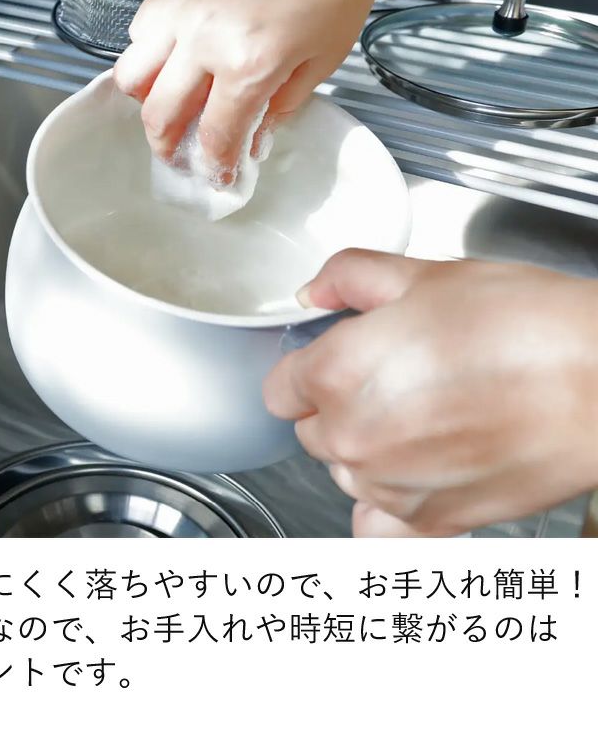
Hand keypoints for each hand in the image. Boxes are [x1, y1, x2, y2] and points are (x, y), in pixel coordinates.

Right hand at [113, 0, 385, 178]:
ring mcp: (182, 8)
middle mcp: (204, 39)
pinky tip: (173, 58)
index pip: (214, 137)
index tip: (217, 176)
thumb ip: (282, 105)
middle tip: (179, 155)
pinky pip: (140, 30)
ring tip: (168, 107)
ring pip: (133, 74)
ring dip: (147, 102)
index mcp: (247, 64)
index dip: (214, 167)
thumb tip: (254, 134)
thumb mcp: (324, 58)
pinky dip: (148, 54)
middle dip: (168, 147)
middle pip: (160, 116)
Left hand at [263, 249, 597, 536]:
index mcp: (336, 374)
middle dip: (337, 408)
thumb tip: (315, 290)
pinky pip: (377, 528)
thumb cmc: (524, 326)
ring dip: (367, 453)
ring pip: (345, 473)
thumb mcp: (426, 275)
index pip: (278, 390)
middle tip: (395, 382)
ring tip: (426, 419)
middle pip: (310, 432)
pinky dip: (389, 508)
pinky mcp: (431, 523)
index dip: (306, 370)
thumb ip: (350, 277)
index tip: (333, 363)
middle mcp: (350, 438)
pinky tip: (419, 476)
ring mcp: (388, 487)